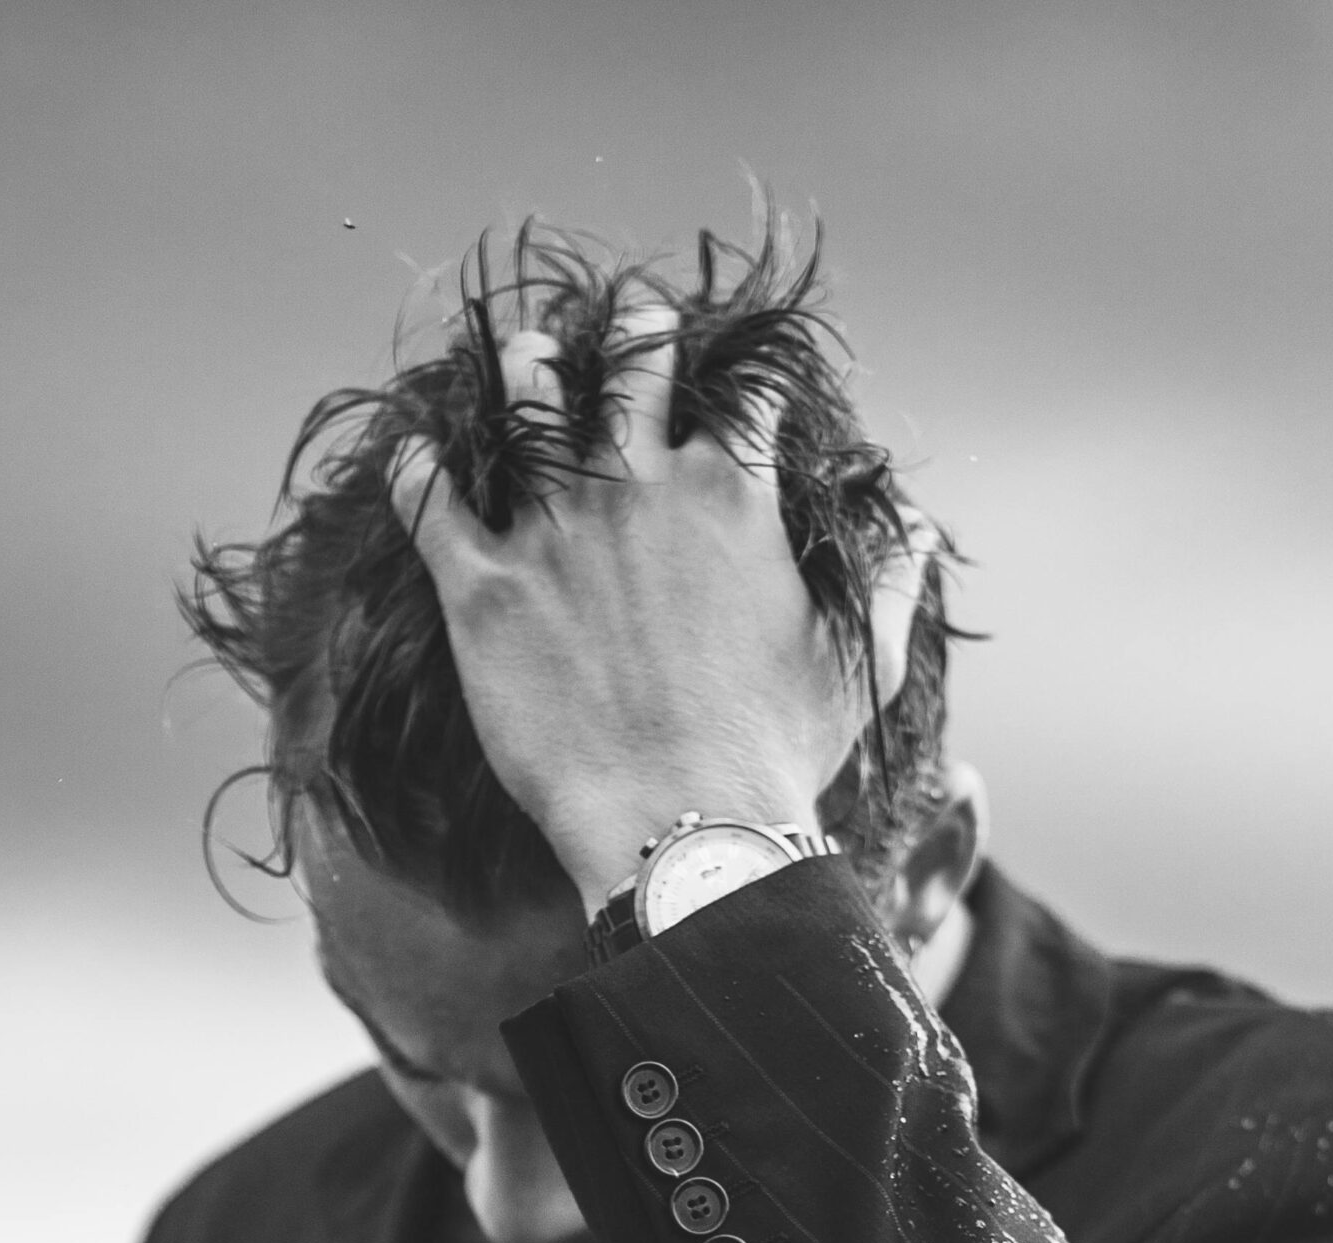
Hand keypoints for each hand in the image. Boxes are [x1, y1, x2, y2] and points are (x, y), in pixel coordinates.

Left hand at [391, 301, 926, 913]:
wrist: (681, 825)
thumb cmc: (778, 755)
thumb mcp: (860, 663)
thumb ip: (894, 580)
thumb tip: (919, 525)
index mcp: (730, 494)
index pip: (744, 398)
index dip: (747, 381)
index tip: (742, 382)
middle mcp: (637, 487)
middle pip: (632, 368)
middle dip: (637, 337)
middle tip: (634, 326)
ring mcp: (552, 530)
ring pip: (527, 406)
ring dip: (527, 369)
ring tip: (526, 354)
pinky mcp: (483, 588)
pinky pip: (430, 501)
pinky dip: (418, 467)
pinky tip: (413, 450)